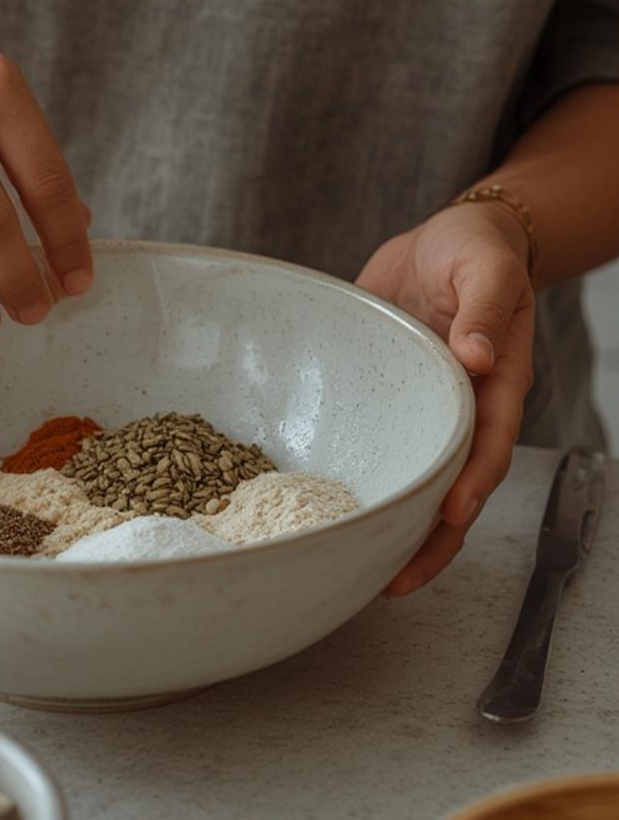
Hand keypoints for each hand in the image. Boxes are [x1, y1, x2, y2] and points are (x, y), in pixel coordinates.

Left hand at [356, 201, 534, 594]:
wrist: (449, 237)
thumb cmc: (478, 251)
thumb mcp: (487, 269)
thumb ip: (483, 308)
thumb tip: (477, 354)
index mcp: (495, 386)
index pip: (486, 448)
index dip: (471, 486)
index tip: (452, 515)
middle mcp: (459, 409)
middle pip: (451, 489)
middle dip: (428, 540)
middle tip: (393, 581)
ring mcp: (419, 408)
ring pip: (411, 479)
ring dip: (392, 526)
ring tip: (356, 568)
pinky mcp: (384, 397)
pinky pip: (374, 443)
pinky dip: (359, 476)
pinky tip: (324, 505)